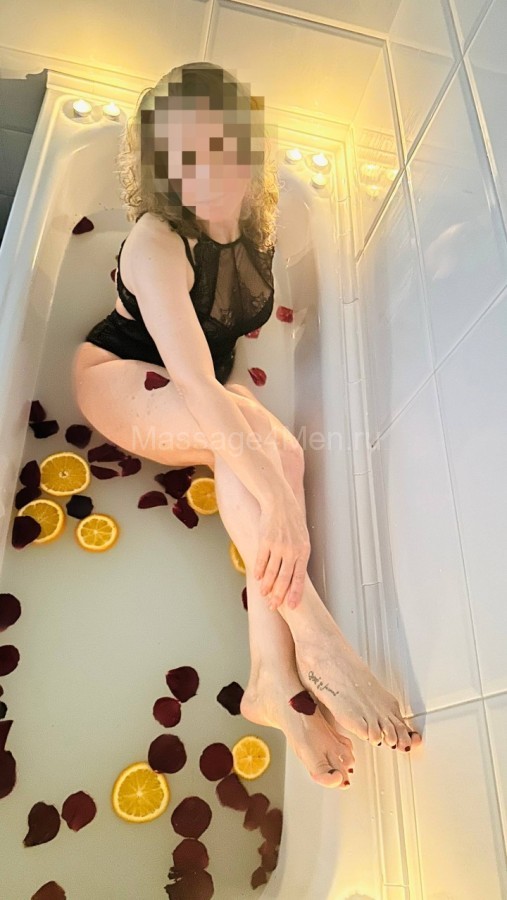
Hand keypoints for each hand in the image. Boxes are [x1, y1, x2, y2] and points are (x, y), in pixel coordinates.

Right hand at [254, 488, 310, 610]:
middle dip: (278, 595)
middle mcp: (292, 550)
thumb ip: (299, 555)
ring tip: (264, 594)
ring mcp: (278, 546)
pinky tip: (256, 578)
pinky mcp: (265, 540)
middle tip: (273, 606)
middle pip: (284, 578)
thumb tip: (295, 575)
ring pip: (271, 572)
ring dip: (266, 585)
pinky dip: (258, 571)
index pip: (299, 578)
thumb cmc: (292, 521)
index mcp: (303, 551)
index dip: (295, 593)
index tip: (292, 606)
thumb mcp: (302, 538)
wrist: (280, 502)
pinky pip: (261, 560)